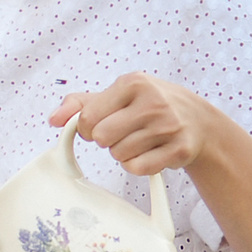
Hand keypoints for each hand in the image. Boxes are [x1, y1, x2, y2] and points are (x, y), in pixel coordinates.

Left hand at [49, 73, 233, 176]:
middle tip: (121, 133)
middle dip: (107, 141)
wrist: (197, 120)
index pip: (88, 118)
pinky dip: (137, 165)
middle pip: (103, 139)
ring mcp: (168, 126)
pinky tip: (149, 152)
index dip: (88, 128)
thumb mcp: (117, 94)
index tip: (101, 124)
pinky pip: (138, 168)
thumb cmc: (149, 105)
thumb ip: (80, 104)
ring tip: (139, 140)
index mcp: (132, 83)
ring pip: (119, 155)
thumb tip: (53, 119)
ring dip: (123, 153)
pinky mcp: (178, 150)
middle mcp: (152, 102)